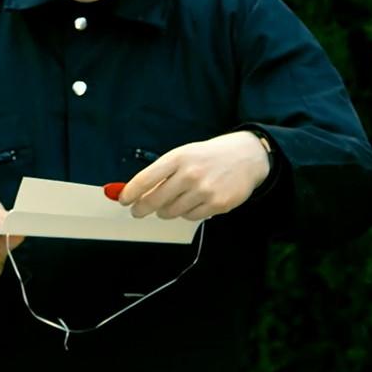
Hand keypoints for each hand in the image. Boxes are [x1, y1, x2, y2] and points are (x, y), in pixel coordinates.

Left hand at [118, 131, 269, 220]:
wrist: (247, 156)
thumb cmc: (209, 156)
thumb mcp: (185, 154)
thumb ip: (163, 172)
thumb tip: (138, 192)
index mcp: (178, 158)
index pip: (145, 179)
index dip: (130, 193)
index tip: (123, 200)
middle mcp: (190, 174)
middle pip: (155, 200)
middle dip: (142, 208)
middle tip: (138, 211)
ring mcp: (204, 191)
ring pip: (171, 212)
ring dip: (166, 211)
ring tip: (170, 204)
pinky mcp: (217, 204)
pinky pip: (190, 217)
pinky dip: (186, 213)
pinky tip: (191, 203)